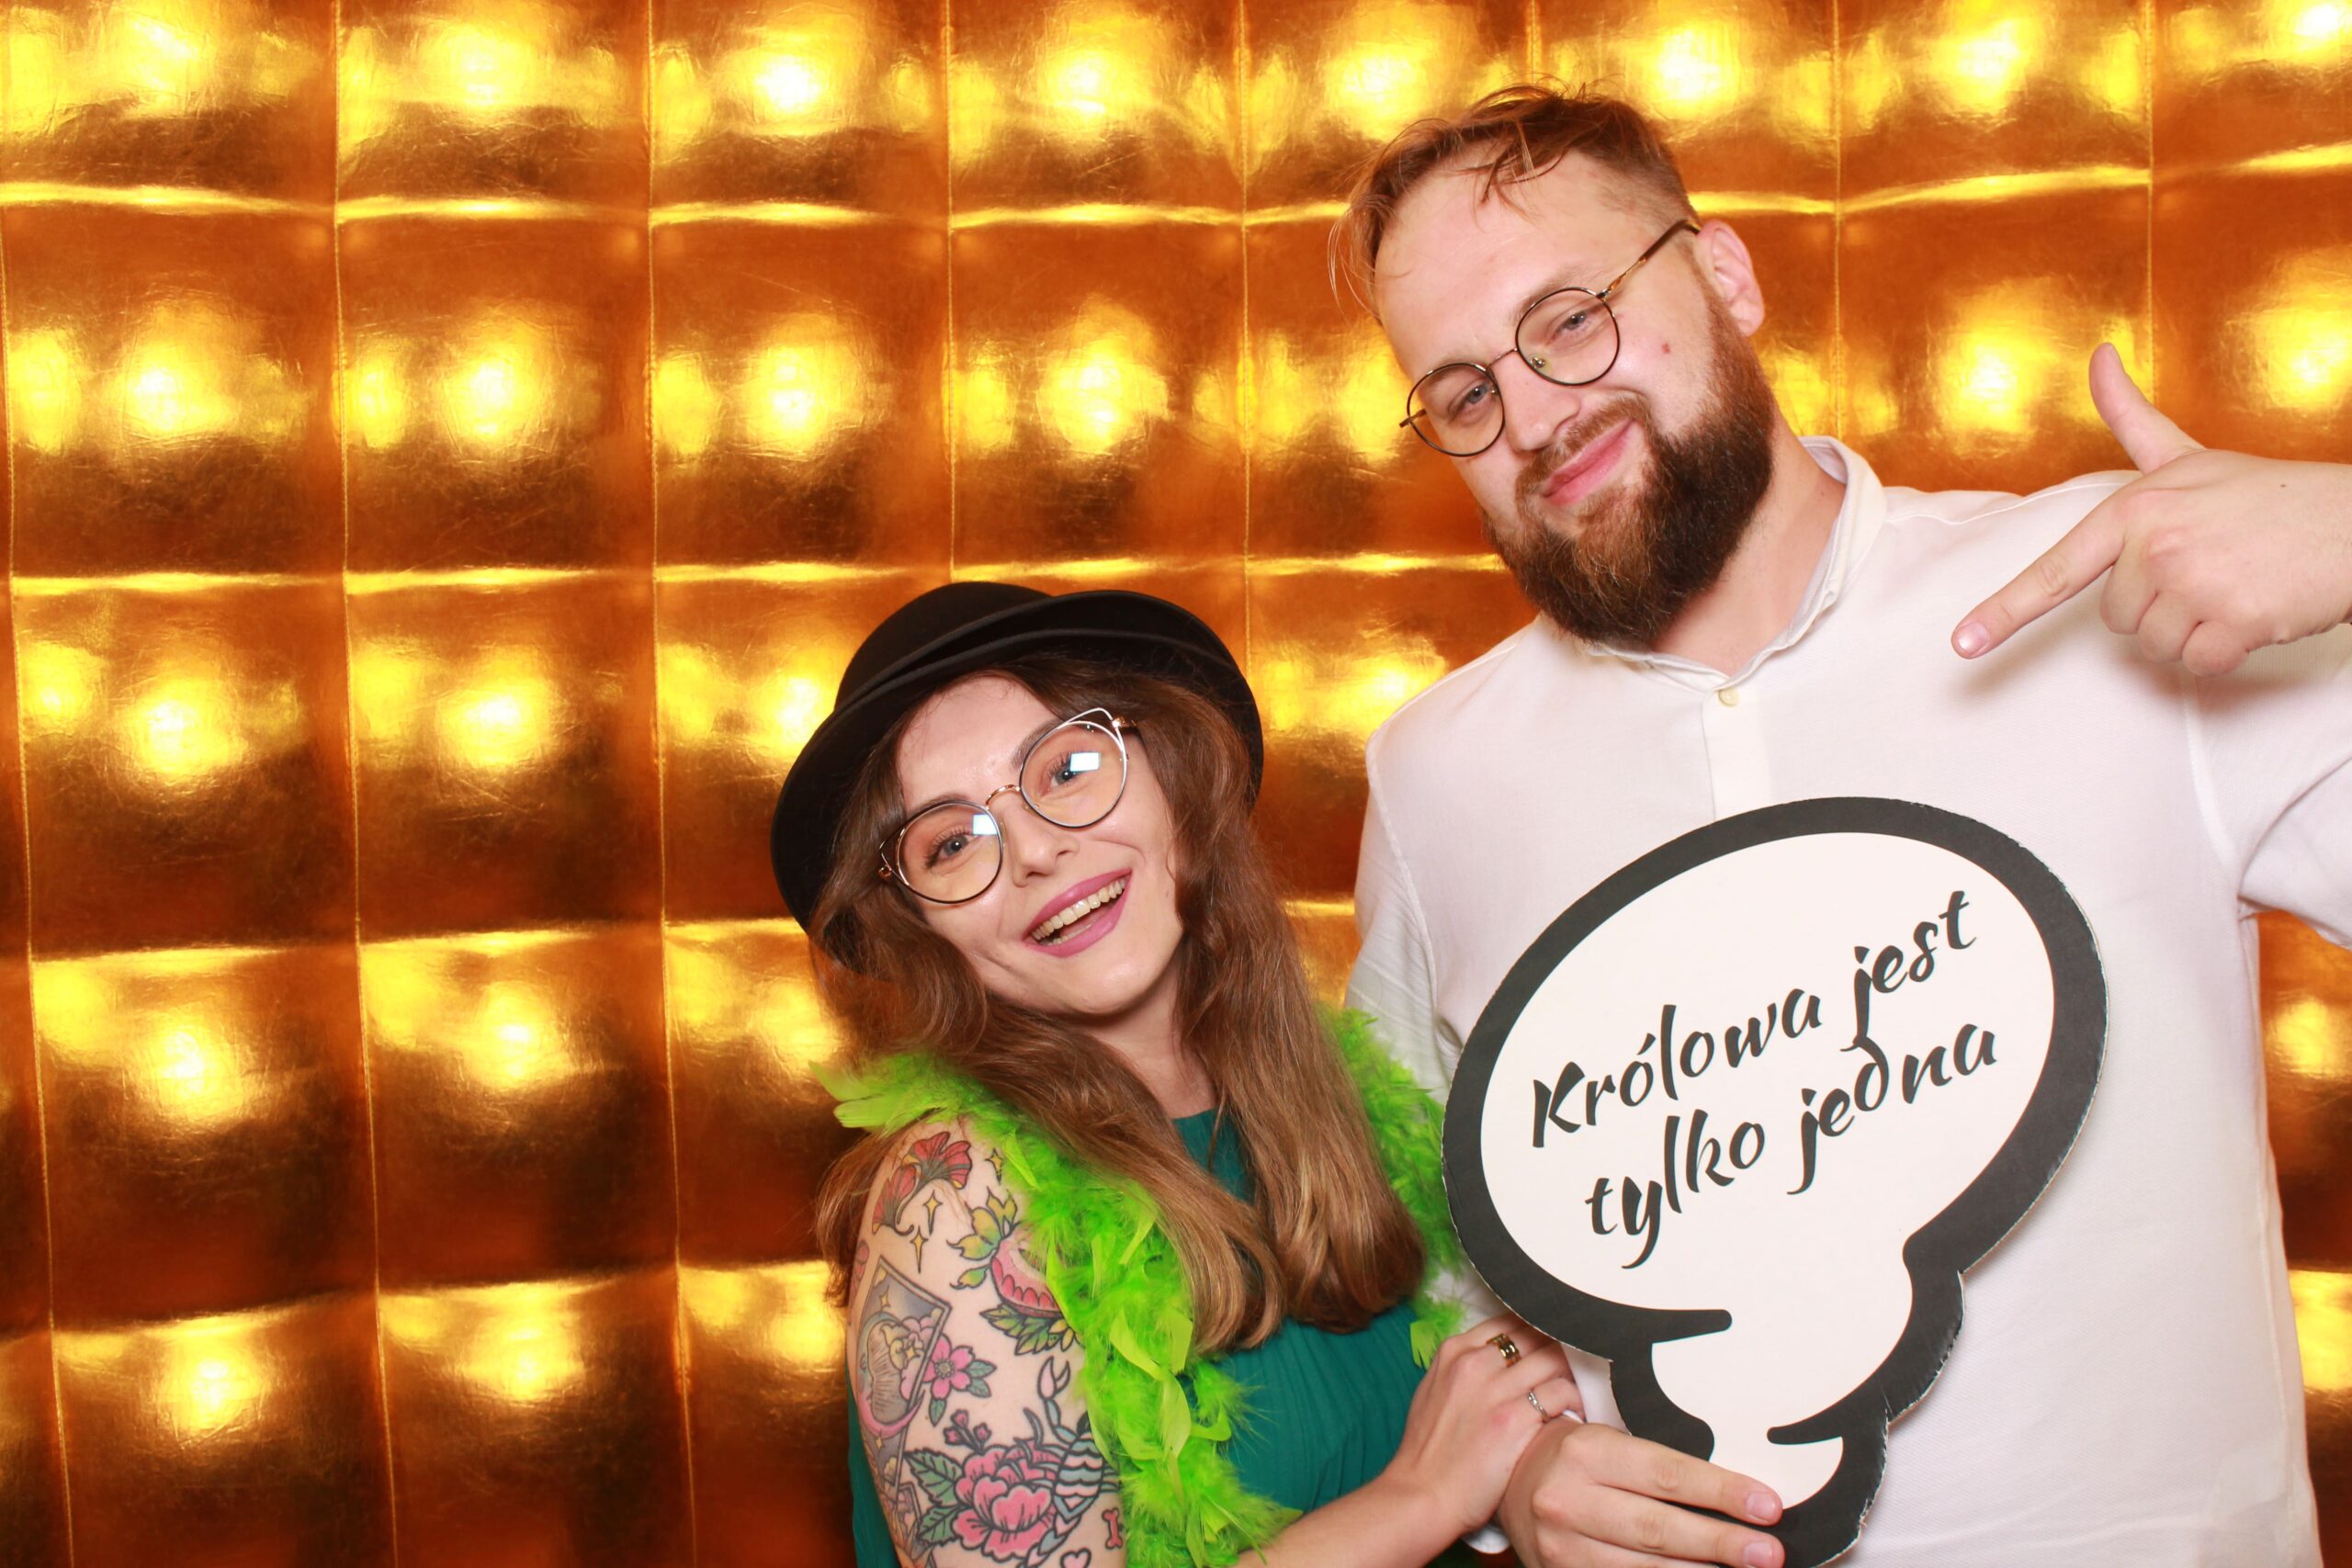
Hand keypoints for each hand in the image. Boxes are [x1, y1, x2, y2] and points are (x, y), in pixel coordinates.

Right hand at [1379, 1316, 1581, 1541]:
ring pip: (1554, 1360)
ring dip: (1572, 1374)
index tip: (1550, 1348)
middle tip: (1576, 1369)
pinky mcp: (1515, 1418)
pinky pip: (1562, 1393)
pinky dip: (1575, 1401)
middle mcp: (1475, 1362)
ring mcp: (1495, 1389)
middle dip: (1559, 1349)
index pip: (1511, 1321)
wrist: (1422, 1495)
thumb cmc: (1427, 1452)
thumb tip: (1499, 1360)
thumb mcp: (1434, 1391)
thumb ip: (1465, 1368)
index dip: (1537, 1331)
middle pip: (1536, 1335)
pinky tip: (1577, 1414)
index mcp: (1454, 1351)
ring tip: (1579, 1392)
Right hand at [1498, 1417, 1784, 1567]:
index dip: (1721, 1491)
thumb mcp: (1608, 1439)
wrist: (1509, 1481)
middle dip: (1721, 1542)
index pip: (1666, 1474)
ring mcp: (1561, 1545)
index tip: (1768, 1506)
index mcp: (1586, 1451)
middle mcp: (1567, 1498)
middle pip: (1658, 1527)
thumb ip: (1659, 1466)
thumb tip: (1738, 1495)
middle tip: (1769, 1552)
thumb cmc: (1576, 1456)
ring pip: (1643, 1567)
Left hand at [1952, 343, 2351, 674]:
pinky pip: (2198, 664)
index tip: (1963, 645)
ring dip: (2193, 630)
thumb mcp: (2188, 454)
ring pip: (2156, 646)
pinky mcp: (2234, 621)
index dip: (2004, 612)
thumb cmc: (2268, 494)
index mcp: (2135, 509)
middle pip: (2117, 619)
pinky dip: (2225, 651)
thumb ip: (2131, 418)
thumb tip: (2098, 357)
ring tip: (2234, 585)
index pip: (2058, 570)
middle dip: (2160, 605)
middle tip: (2210, 568)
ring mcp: (2194, 584)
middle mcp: (2156, 546)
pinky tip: (2253, 612)